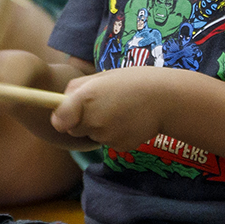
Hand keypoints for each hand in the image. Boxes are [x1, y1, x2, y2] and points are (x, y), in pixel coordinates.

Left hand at [52, 68, 171, 152]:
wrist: (165, 98)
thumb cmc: (132, 81)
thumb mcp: (102, 77)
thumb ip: (78, 88)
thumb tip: (62, 101)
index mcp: (86, 98)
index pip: (59, 120)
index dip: (61, 118)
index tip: (65, 114)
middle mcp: (94, 120)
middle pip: (74, 129)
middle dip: (81, 121)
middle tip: (101, 106)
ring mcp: (107, 136)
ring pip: (94, 136)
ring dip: (100, 127)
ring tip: (119, 110)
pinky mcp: (120, 146)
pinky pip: (109, 142)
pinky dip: (115, 134)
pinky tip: (128, 121)